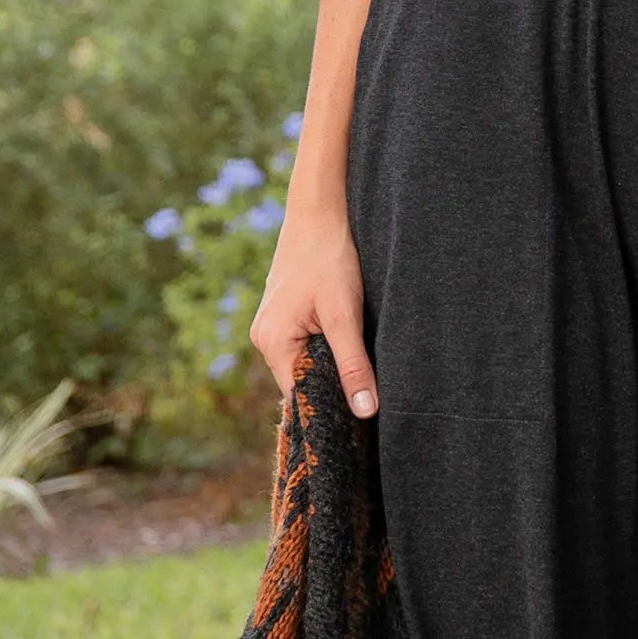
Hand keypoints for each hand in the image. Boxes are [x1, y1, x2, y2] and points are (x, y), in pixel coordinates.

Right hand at [250, 204, 378, 414]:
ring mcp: (274, 326)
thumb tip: (365, 411)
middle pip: (303, 380)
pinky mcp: (287, 314)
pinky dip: (330, 350)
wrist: (320, 211)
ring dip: (334, 368)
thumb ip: (354, 365)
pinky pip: (309, 345)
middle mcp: (265, 338)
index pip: (300, 395)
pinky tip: (353, 348)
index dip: (330, 409)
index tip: (361, 427)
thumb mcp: (345, 315)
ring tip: (366, 376)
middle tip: (372, 403)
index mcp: (271, 343)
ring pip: (308, 362)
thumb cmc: (330, 258)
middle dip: (334, 390)